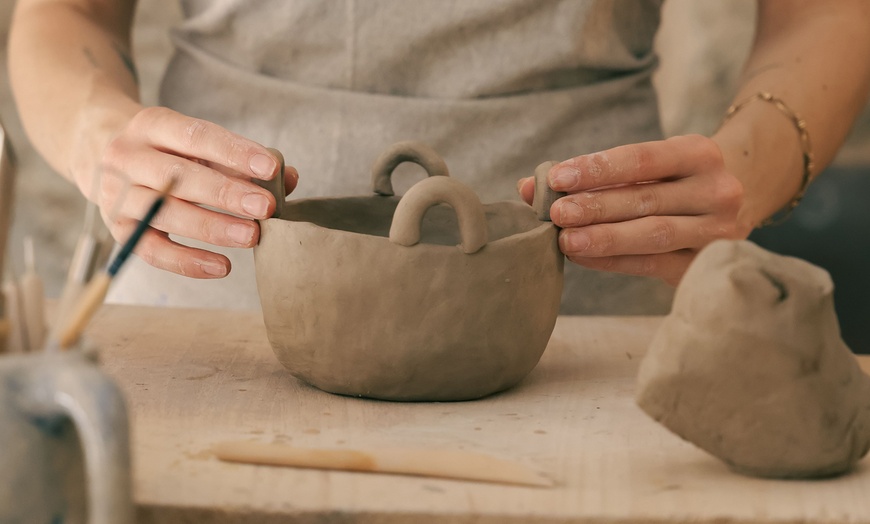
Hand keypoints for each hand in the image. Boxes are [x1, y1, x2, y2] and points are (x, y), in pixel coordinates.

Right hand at [95, 106, 298, 277]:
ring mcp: (117, 194)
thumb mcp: (199, 144)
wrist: (99, 152)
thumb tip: (288, 178)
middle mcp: (127, 156)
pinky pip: (151, 250)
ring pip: (164, 214)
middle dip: (226, 193)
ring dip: (211, 228)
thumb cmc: (169, 151)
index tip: (270, 166)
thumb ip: (243, 160)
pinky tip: (222, 266)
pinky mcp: (118, 229)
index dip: (234, 151)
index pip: (195, 135)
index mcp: (151, 124)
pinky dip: (187, 261)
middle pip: (178, 177)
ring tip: (251, 236)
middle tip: (265, 208)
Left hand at [518, 135, 749, 284]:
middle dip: (595, 206)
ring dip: (603, 238)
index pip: (642, 159)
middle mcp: (718, 190)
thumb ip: (590, 174)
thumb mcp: (645, 164)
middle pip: (646, 199)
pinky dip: (613, 261)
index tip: (557, 178)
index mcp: (700, 153)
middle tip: (557, 214)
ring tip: (565, 240)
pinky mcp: (706, 265)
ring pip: (653, 234)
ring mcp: (718, 231)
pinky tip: (582, 257)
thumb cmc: (672, 180)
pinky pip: (653, 264)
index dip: (597, 169)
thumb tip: (529, 187)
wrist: (733, 201)